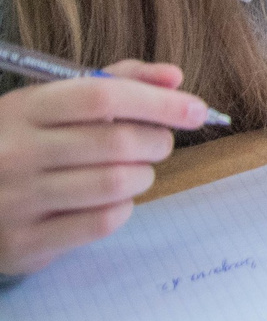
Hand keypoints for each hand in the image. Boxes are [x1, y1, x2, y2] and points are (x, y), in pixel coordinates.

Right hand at [0, 61, 213, 273]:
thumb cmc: (20, 143)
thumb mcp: (50, 103)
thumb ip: (114, 82)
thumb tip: (173, 78)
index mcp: (23, 110)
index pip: (103, 96)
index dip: (159, 102)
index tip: (196, 110)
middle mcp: (16, 153)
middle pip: (117, 142)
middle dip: (157, 141)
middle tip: (158, 143)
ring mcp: (17, 200)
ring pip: (116, 183)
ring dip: (143, 175)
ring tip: (135, 170)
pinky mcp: (25, 242)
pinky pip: (102, 222)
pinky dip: (123, 207)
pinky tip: (112, 199)